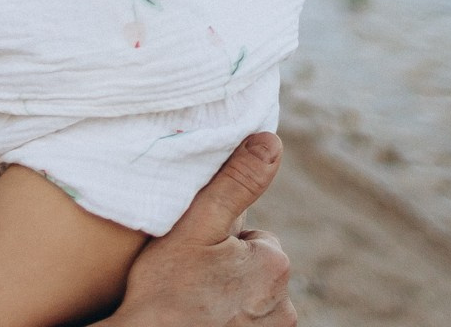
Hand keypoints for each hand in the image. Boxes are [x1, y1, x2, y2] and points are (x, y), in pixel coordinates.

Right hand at [107, 134, 296, 326]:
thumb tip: (271, 141)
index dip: (219, 244)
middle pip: (254, 269)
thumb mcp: (195, 226)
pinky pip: (249, 322)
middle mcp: (286, 303)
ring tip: (194, 303)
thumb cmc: (164, 291)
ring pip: (251, 298)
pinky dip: (230, 321)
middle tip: (191, 280)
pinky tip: (203, 320)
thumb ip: (236, 182)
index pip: (252, 237)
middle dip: (228, 270)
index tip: (194, 259)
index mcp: (274, 262)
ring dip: (229, 297)